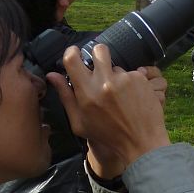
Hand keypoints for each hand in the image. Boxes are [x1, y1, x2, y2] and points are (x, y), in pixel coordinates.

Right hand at [46, 44, 169, 174]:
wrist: (140, 143)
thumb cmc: (107, 136)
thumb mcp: (79, 123)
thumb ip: (65, 96)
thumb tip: (52, 75)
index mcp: (86, 92)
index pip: (72, 59)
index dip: (72, 52)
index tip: (74, 53)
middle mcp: (105, 81)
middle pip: (99, 50)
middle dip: (98, 55)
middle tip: (100, 67)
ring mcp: (124, 78)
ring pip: (117, 66)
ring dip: (116, 76)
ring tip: (120, 96)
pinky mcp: (141, 79)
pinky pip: (132, 74)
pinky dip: (131, 83)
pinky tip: (132, 99)